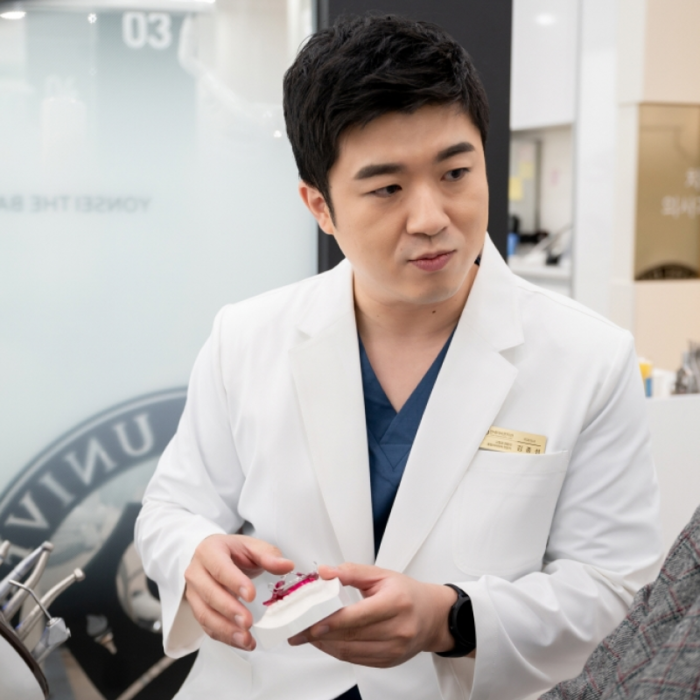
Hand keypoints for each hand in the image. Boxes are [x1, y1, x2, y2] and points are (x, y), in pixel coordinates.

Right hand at [184, 534, 293, 650]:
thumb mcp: (251, 547)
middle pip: (209, 593)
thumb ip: (268, 555)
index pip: (220, 567)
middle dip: (229, 610)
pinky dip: (224, 637)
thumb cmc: (233, 552)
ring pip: (205, 614)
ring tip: (245, 638)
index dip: (234, 582)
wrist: (215, 557)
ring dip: (225, 630)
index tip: (251, 596)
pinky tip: (241, 641)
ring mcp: (194, 592)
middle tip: (248, 622)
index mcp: (209, 550)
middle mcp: (196, 572)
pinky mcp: (197, 609)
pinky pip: (207, 626)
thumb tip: (287, 565)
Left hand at [287, 563, 456, 666]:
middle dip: (319, 634)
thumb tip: (324, 572)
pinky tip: (326, 643)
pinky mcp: (388, 662)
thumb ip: (351, 572)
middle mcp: (397, 629)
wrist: (433, 616)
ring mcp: (394, 649)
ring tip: (307, 636)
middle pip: (350, 636)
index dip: (330, 621)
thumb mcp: (382, 574)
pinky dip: (337, 652)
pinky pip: (356, 660)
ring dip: (325, 645)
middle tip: (297, 630)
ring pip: (350, 652)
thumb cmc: (407, 593)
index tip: (309, 621)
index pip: (357, 616)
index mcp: (395, 603)